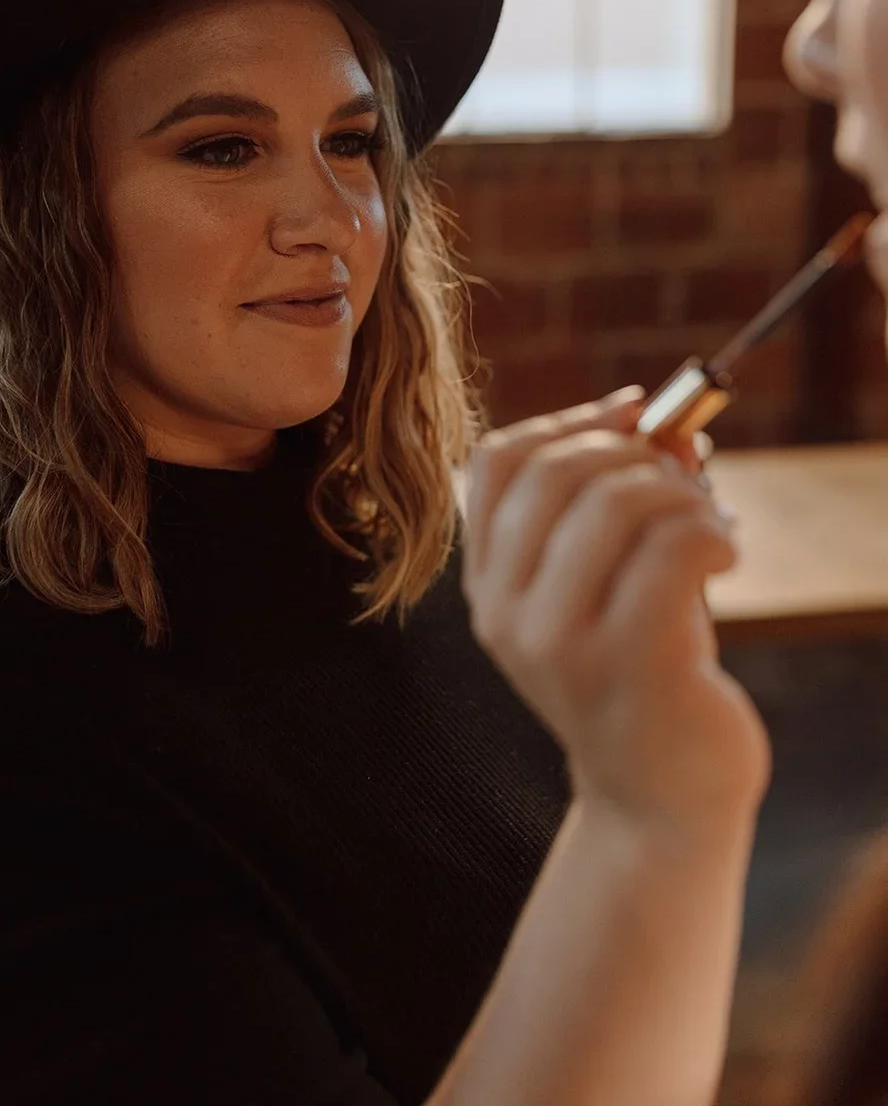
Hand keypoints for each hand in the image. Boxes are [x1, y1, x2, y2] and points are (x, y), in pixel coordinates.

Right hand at [462, 389, 772, 835]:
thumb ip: (628, 500)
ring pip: (617, 501)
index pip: (496, 461)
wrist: (660, 801)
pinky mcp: (630, 664)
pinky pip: (672, 548)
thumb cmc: (644, 676)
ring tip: (707, 523)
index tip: (630, 413)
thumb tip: (665, 421)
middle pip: (557, 470)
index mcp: (490, 586)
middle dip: (634, 452)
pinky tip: (726, 553)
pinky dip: (710, 529)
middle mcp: (508, 613)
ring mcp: (561, 643)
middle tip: (681, 481)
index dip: (568, 419)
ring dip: (680, 493)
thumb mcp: (617, 580)